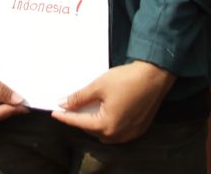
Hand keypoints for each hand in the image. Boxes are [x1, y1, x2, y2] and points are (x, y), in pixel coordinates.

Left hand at [52, 60, 174, 143]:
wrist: (155, 76)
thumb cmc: (127, 79)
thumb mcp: (98, 86)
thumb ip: (79, 98)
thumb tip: (64, 103)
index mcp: (107, 125)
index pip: (80, 123)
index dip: (66, 117)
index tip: (55, 112)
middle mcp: (118, 134)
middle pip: (92, 130)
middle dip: (80, 120)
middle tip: (70, 108)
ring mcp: (130, 133)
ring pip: (105, 132)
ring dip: (94, 123)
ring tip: (86, 109)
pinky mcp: (138, 128)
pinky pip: (118, 131)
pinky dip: (108, 123)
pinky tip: (104, 112)